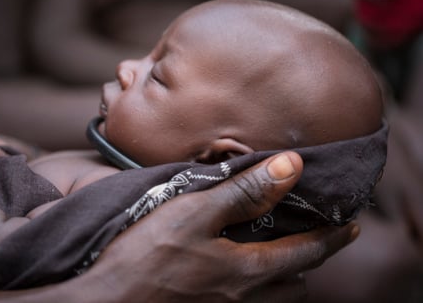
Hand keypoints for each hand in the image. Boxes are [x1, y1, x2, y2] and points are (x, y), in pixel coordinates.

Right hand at [62, 151, 357, 302]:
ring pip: (274, 298)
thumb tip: (291, 166)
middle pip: (296, 282)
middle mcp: (245, 297)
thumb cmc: (145, 254)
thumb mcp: (194, 213)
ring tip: (274, 253)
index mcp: (249, 270)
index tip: (350, 226)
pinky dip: (257, 288)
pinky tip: (235, 271)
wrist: (106, 299)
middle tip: (308, 236)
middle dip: (309, 259)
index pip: (308, 252)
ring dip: (283, 276)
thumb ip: (244, 192)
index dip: (332, 237)